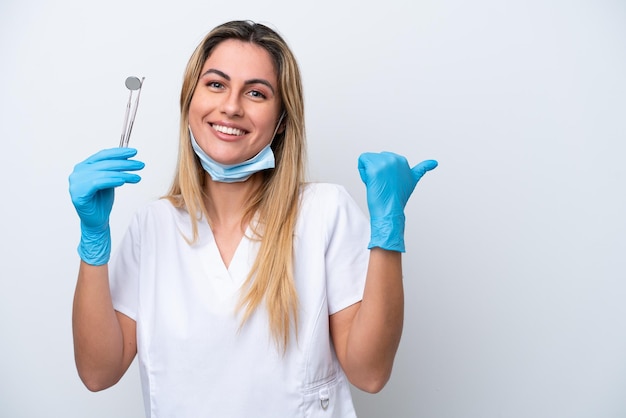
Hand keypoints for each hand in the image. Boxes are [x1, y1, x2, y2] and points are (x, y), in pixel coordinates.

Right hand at [69, 148, 144, 264]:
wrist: (97, 220)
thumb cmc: (102, 201)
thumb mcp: (110, 181)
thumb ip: (114, 169)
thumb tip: (128, 156)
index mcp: (84, 166)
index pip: (102, 155)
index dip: (119, 152)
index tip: (134, 152)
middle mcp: (78, 172)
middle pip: (104, 163)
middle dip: (125, 163)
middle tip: (140, 165)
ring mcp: (76, 183)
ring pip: (103, 173)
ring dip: (123, 174)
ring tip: (137, 177)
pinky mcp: (78, 193)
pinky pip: (98, 183)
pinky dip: (112, 180)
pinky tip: (123, 181)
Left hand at [358, 151, 436, 251]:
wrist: (390, 210)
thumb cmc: (396, 198)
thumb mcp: (412, 180)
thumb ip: (422, 169)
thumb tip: (435, 162)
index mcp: (403, 161)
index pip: (385, 158)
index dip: (384, 171)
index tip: (390, 182)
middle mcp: (395, 159)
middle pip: (375, 157)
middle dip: (375, 169)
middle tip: (383, 184)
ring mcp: (385, 163)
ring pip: (368, 159)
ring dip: (368, 171)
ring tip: (377, 183)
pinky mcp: (375, 168)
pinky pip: (361, 160)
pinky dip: (362, 172)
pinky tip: (371, 181)